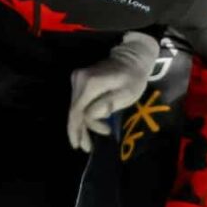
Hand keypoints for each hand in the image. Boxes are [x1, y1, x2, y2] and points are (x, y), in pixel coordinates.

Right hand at [67, 32, 158, 151]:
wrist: (131, 58)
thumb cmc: (132, 77)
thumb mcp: (127, 92)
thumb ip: (108, 104)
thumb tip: (92, 115)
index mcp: (90, 83)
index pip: (81, 111)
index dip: (88, 127)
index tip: (106, 132)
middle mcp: (79, 79)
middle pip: (74, 111)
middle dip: (78, 131)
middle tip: (84, 148)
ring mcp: (77, 79)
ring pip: (74, 108)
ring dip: (79, 126)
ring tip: (84, 143)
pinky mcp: (78, 80)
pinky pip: (77, 103)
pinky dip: (80, 116)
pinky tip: (84, 128)